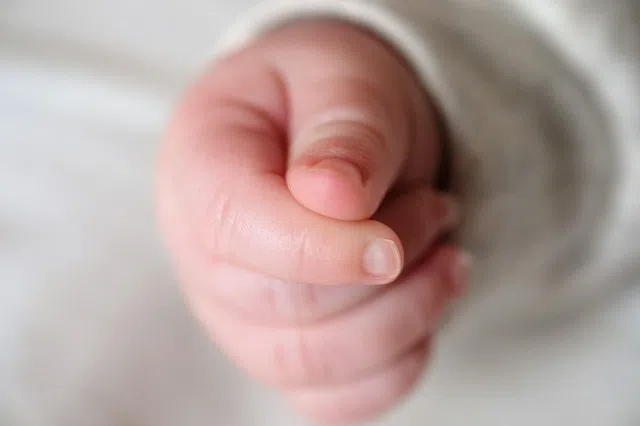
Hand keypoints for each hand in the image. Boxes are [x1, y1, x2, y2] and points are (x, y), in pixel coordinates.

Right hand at [157, 20, 466, 424]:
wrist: (327, 130)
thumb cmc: (328, 98)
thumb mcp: (343, 77)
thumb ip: (342, 129)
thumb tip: (332, 196)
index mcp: (202, 165)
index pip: (238, 228)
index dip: (320, 248)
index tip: (393, 242)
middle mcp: (206, 252)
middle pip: (286, 304)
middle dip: (387, 270)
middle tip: (438, 210)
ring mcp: (238, 312)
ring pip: (313, 363)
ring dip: (405, 317)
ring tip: (445, 254)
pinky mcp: (281, 348)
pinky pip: (332, 399)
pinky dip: (395, 367)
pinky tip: (422, 307)